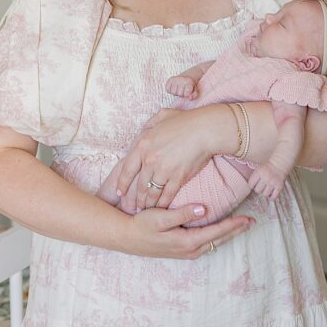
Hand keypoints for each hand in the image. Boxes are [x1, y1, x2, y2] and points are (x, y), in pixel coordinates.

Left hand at [114, 106, 229, 211]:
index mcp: (143, 145)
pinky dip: (163, 204)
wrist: (206, 130)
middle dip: (136, 199)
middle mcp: (150, 160)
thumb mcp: (162, 116)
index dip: (122, 183)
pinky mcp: (178, 178)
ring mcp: (163, 171)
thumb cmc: (186, 121)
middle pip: (139, 185)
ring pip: (151, 193)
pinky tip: (162, 208)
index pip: (126, 169)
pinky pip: (167, 195)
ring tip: (147, 210)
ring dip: (148, 204)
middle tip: (133, 208)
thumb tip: (144, 129)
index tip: (120, 193)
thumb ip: (150, 124)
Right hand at [123, 203, 253, 258]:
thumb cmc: (141, 225)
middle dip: (236, 230)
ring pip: (214, 242)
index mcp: (187, 241)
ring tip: (242, 224)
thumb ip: (182, 213)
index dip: (234, 224)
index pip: (217, 232)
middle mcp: (190, 249)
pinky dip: (217, 236)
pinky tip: (221, 230)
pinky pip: (206, 243)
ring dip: (228, 234)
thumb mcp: (160, 217)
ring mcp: (186, 252)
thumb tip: (204, 209)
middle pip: (219, 239)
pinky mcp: (182, 250)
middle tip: (253, 221)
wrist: (125, 237)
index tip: (248, 218)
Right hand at [166, 75, 197, 98]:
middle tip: (183, 90)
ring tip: (179, 89)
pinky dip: (170, 90)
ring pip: (173, 92)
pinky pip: (167, 89)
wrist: (188, 76)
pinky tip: (174, 88)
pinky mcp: (170, 79)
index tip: (187, 91)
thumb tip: (190, 98)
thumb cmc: (191, 85)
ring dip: (175, 93)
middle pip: (179, 94)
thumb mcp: (195, 90)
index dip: (186, 95)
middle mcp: (182, 79)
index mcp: (189, 82)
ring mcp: (175, 79)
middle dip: (181, 94)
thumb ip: (194, 95)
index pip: (186, 94)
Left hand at [247, 162, 288, 199]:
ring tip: (266, 190)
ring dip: (265, 193)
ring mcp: (273, 182)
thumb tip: (250, 188)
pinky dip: (272, 197)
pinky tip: (271, 195)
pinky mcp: (279, 186)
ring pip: (265, 194)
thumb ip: (254, 177)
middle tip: (261, 187)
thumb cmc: (268, 168)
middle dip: (258, 189)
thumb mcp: (259, 169)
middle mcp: (266, 177)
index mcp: (259, 172)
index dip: (251, 186)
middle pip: (257, 190)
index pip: (251, 184)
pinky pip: (274, 196)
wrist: (280, 164)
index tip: (254, 185)